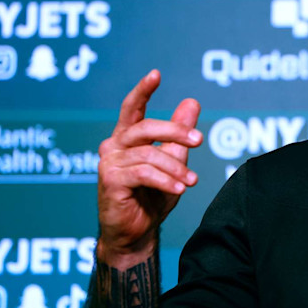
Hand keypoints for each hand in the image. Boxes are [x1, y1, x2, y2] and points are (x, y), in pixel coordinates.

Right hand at [96, 70, 202, 268]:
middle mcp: (114, 145)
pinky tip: (180, 189)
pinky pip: (143, 174)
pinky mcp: (109, 181)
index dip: (143, 90)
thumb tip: (192, 101)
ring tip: (192, 182)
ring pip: (149, 155)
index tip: (156, 74)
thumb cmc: (152, 197)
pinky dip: (166, 180)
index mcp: (127, 138)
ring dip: (176, 168)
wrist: (137, 233)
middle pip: (145, 127)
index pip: (133, 108)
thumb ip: (179, 135)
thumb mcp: (173, 161)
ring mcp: (109, 162)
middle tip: (198, 140)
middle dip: (175, 131)